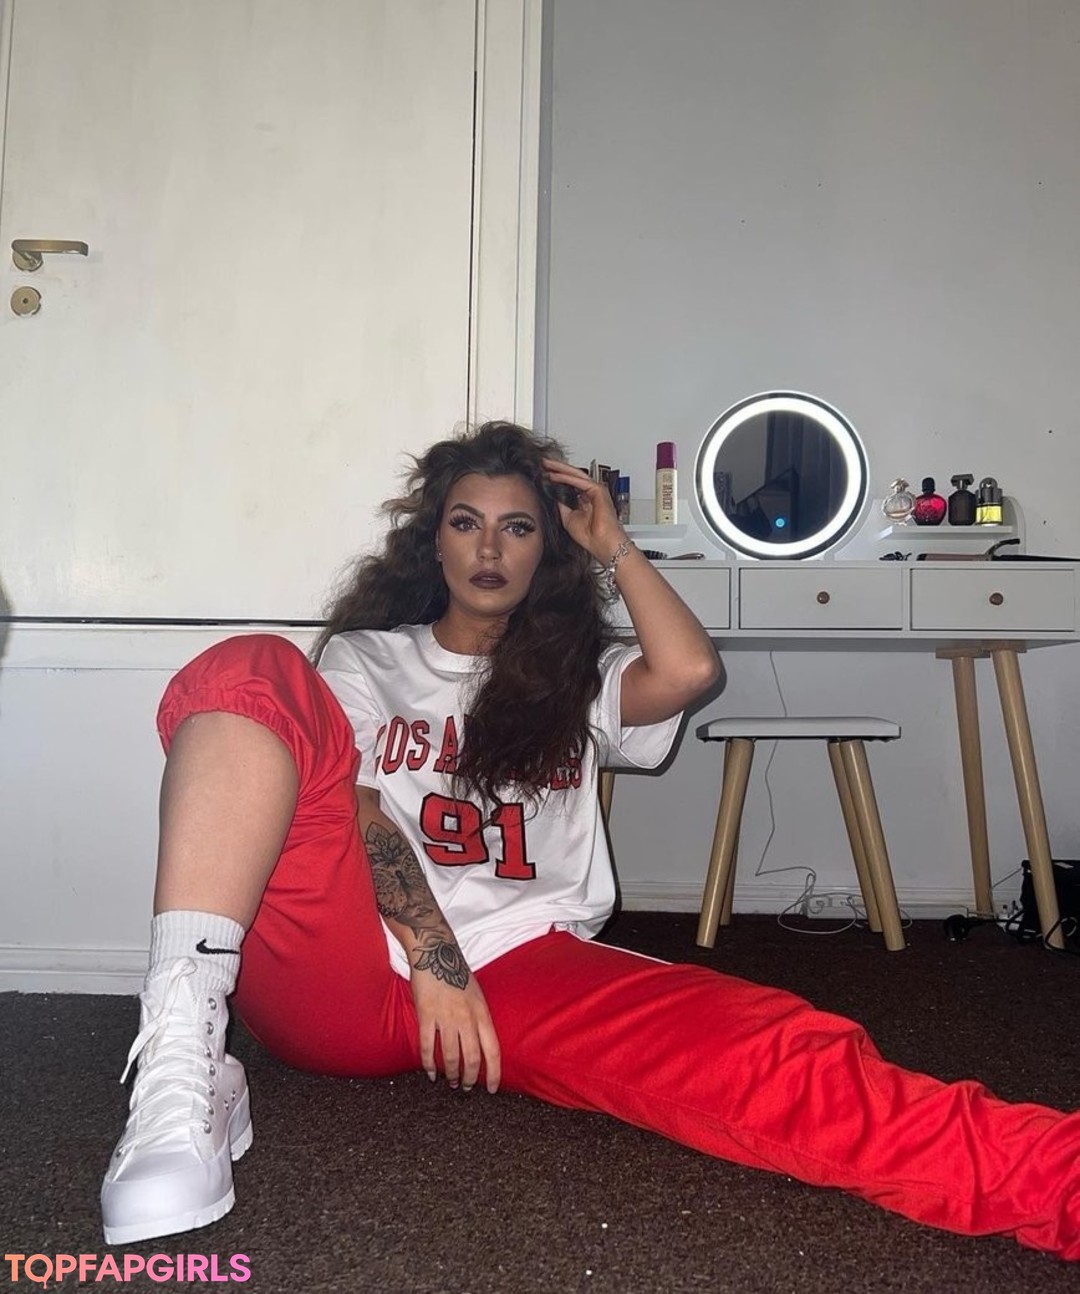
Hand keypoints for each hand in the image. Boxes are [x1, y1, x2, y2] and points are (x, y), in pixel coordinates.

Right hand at [410, 954, 501, 1093]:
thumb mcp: (478, 996)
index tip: (492, 1089)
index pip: (493, 1050)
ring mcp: (446, 1017)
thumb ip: (480, 1019)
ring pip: (450, 1056)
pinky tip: (430, 1073)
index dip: (494, 1073)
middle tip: (465, 1088)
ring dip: (450, 1074)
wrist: (436, 953)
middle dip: (469, 1078)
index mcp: (482, 1013)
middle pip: (472, 1058)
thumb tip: (482, 1045)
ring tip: (449, 1082)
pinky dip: (429, 1063)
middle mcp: (467, 1018)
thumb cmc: (458, 975)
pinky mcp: (426, 1015)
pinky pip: (428, 1047)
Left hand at [543, 458, 625, 563]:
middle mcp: (592, 493)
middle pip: (573, 476)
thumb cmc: (590, 536)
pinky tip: (555, 475)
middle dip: (557, 468)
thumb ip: (562, 505)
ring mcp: (596, 490)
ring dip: (560, 469)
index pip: (570, 483)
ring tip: (547, 464)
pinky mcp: (598, 490)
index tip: (543, 474)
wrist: (602, 544)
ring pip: (576, 475)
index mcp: (586, 499)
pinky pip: (579, 481)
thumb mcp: (568, 518)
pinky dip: (566, 477)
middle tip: (543, 463)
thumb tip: (552, 494)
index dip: (557, 477)